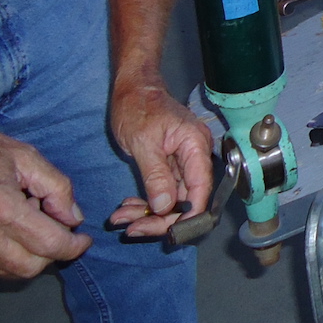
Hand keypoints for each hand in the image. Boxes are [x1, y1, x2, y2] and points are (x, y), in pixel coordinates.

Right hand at [0, 116, 90, 278]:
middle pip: (31, 267)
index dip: (73, 246)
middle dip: (53, 253)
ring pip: (11, 273)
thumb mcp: (23, 154)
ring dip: (30, 256)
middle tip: (56, 229)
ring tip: (27, 224)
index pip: (48, 244)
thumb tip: (73, 218)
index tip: (83, 239)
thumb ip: (56, 186)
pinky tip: (5, 232)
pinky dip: (7, 258)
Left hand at [107, 79, 212, 237]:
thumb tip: (164, 207)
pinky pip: (164, 191)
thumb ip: (156, 175)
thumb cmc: (138, 106)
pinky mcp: (171, 166)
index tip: (165, 233)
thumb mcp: (143, 142)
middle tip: (132, 229)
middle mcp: (195, 156)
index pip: (200, 190)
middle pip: (188, 200)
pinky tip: (128, 208)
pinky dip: (146, 203)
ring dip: (149, 214)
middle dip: (161, 218)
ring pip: (174, 199)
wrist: (133, 88)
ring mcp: (183, 162)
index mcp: (195, 146)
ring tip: (121, 219)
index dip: (188, 216)